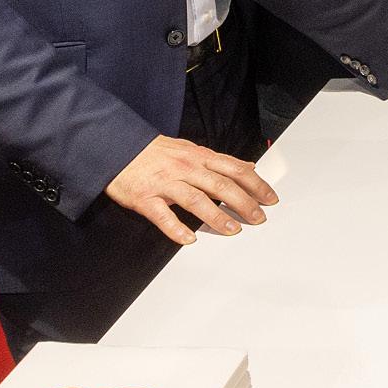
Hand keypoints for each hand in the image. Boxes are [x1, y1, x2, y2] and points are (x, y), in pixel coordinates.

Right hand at [105, 135, 277, 245]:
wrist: (118, 147)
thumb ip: (219, 161)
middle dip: (243, 202)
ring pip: (196, 200)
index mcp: (200, 156)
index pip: (234, 170)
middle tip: (259, 218)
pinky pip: (162, 215)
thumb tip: (248, 167)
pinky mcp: (145, 198)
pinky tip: (189, 239)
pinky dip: (176, 229)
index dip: (255, 184)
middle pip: (221, 185)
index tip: (270, 198)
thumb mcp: (192, 149)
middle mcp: (186, 168)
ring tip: (233, 229)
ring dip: (216, 216)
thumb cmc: (157, 152)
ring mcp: (165, 183)